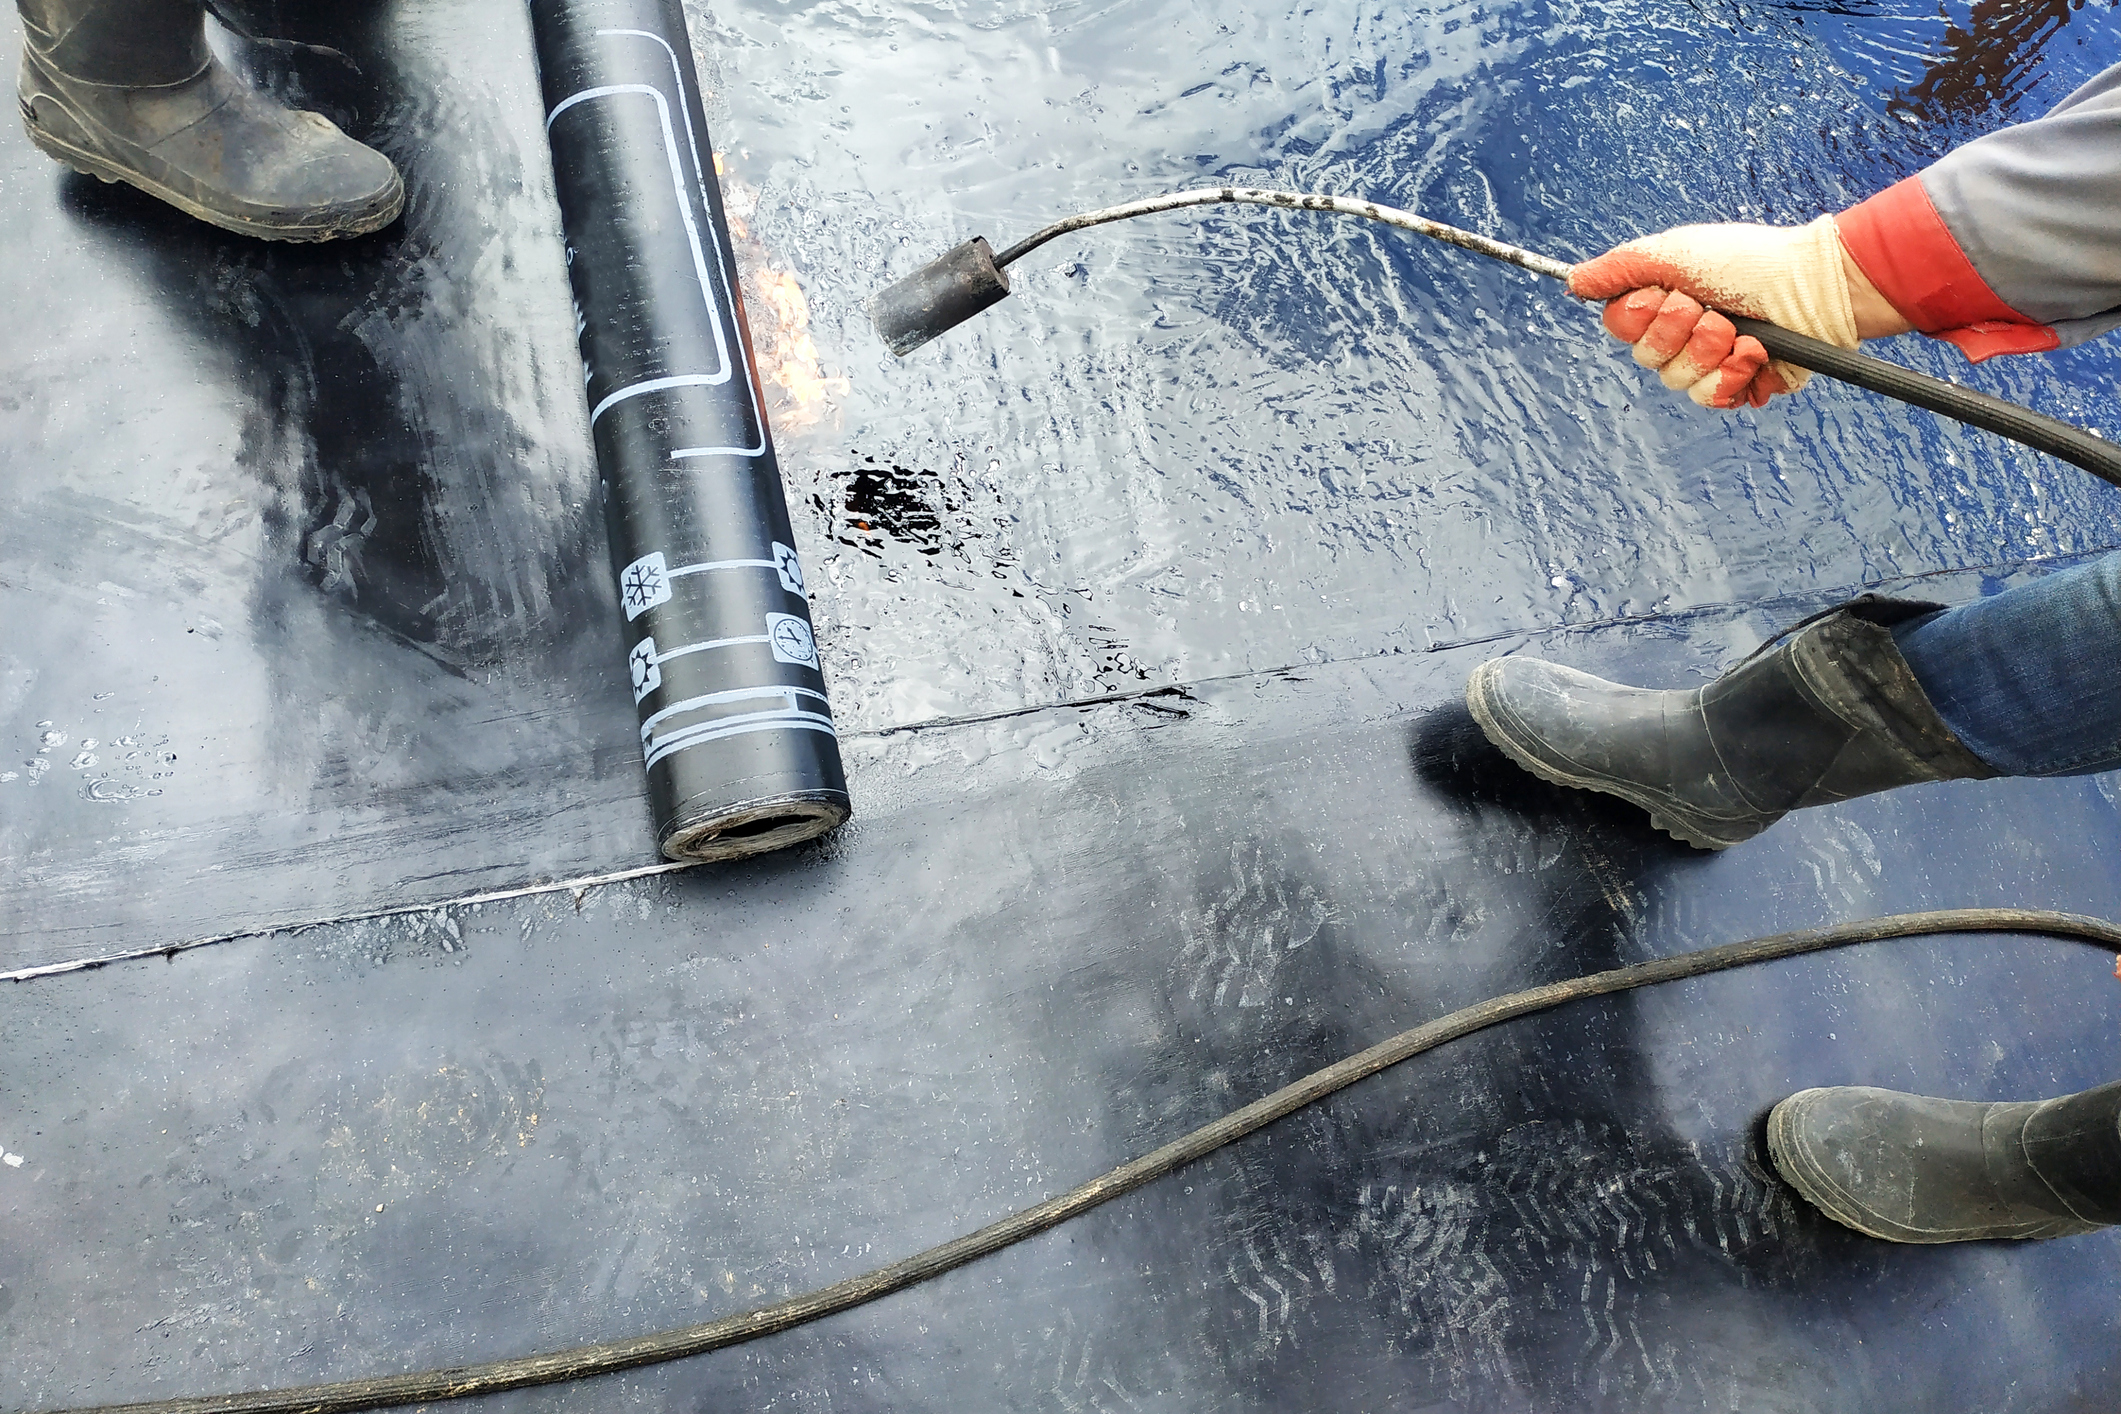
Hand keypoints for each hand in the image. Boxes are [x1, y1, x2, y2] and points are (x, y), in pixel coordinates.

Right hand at [1569, 217, 1883, 409]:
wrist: (1813, 286)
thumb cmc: (1749, 262)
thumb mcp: (1676, 252)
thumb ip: (1620, 268)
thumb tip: (1573, 281)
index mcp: (1663, 304)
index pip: (1622, 328)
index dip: (1642, 318)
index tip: (1670, 296)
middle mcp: (1682, 337)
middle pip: (1648, 359)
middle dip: (1681, 334)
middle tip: (1712, 310)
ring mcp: (1711, 364)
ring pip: (1678, 383)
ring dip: (1711, 353)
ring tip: (1741, 331)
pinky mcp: (1741, 385)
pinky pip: (1714, 400)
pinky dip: (1735, 376)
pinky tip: (1756, 353)